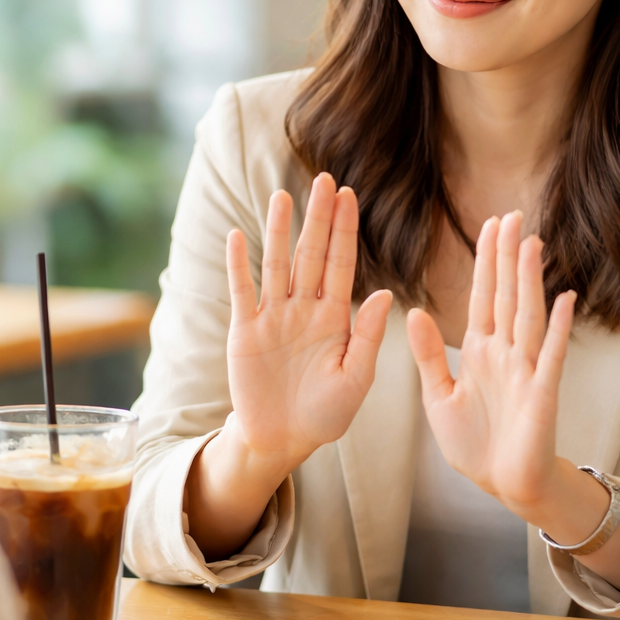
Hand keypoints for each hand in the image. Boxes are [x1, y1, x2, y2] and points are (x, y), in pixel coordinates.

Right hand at [223, 173, 393, 474]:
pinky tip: (236, 236)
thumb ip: (367, 338)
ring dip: (279, 231)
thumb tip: (384, 294)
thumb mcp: (355, 380)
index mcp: (335, 318)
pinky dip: (238, 265)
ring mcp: (273, 317)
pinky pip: (241, 292)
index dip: (345, 231)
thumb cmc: (325, 414)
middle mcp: (304, 309)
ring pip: (277, 265)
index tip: (349, 196)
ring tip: (282, 196)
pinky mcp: (244, 332)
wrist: (282, 439)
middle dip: (318, 218)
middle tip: (324, 180)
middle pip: (311, 254)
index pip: (341, 264)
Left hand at [406, 211, 576, 514]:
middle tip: (512, 216)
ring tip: (532, 243)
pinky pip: (550, 356)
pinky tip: (564, 298)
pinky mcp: (542, 395)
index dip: (486, 262)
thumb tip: (414, 311)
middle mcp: (505, 354)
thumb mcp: (439, 396)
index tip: (490, 226)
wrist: (504, 486)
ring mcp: (526, 371)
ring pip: (527, 316)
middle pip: (506, 296)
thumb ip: (430, 355)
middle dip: (507, 257)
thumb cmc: (475, 444)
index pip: (483, 297)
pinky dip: (556, 328)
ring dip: (529, 280)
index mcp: (480, 352)